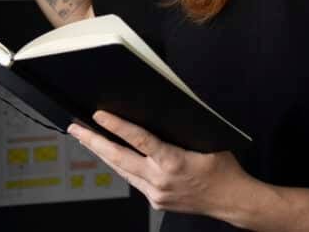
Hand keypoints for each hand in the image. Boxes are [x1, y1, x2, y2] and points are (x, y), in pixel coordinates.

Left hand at [68, 111, 250, 216]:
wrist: (232, 201)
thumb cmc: (223, 168)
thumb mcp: (206, 141)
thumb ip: (182, 128)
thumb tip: (161, 107)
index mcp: (173, 162)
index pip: (138, 140)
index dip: (116, 126)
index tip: (98, 115)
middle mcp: (160, 179)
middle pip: (118, 158)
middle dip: (93, 142)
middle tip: (75, 128)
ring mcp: (156, 193)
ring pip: (121, 170)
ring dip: (102, 154)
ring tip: (85, 138)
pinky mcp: (156, 201)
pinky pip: (132, 180)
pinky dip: (120, 166)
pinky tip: (110, 156)